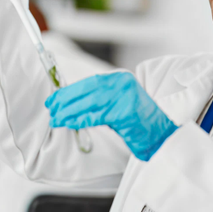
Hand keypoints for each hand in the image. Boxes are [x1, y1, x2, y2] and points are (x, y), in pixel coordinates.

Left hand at [45, 72, 177, 160]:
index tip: (54, 99)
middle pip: (88, 90)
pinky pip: (98, 116)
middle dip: (66, 100)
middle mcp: (123, 83)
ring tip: (57, 119)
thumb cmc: (137, 121)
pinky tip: (70, 123)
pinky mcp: (126, 112)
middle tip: (51, 109)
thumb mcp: (116, 104)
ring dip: (70, 112)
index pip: (89, 82)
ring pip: (90, 103)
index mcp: (120, 78)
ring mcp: (126, 96)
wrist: (161, 133)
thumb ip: (98, 100)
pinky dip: (81, 120)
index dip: (69, 91)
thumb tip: (69, 103)